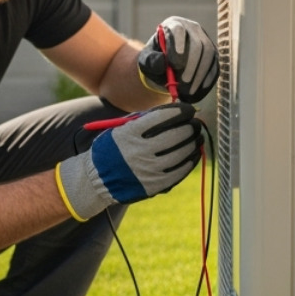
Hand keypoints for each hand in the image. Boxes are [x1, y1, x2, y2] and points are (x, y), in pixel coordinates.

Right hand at [55, 103, 201, 219]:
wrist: (97, 180)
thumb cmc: (112, 149)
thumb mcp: (121, 129)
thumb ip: (145, 119)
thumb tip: (174, 111)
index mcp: (130, 133)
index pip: (163, 117)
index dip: (180, 111)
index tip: (189, 109)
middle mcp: (139, 152)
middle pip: (175, 135)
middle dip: (190, 126)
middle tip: (195, 123)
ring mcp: (148, 170)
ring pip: (181, 153)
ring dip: (193, 143)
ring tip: (197, 136)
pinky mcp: (154, 186)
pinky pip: (179, 172)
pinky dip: (190, 161)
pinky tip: (194, 153)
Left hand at [137, 16, 218, 103]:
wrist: (166, 65)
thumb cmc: (155, 60)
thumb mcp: (147, 60)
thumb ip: (151, 60)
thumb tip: (163, 63)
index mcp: (173, 25)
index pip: (178, 30)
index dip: (178, 44)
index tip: (174, 64)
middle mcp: (193, 29)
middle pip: (198, 44)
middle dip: (191, 66)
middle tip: (183, 83)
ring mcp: (205, 40)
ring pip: (209, 55)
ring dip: (200, 74)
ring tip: (189, 90)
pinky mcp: (213, 53)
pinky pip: (215, 64)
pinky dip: (208, 78)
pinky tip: (199, 89)